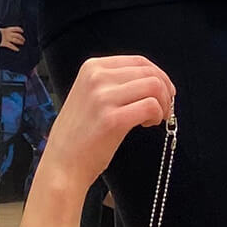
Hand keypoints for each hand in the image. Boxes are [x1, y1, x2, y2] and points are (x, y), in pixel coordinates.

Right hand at [0, 26, 24, 51]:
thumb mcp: (0, 30)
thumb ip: (4, 31)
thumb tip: (7, 31)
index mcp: (7, 29)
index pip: (15, 28)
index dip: (19, 29)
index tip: (22, 31)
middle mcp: (8, 34)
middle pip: (17, 35)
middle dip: (21, 37)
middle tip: (23, 40)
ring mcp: (7, 39)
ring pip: (15, 40)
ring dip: (20, 42)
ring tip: (22, 43)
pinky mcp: (5, 43)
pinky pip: (11, 46)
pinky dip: (14, 48)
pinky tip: (17, 49)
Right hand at [41, 55, 174, 195]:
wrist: (62, 165)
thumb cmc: (80, 134)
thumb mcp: (89, 95)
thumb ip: (114, 83)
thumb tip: (152, 80)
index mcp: (92, 67)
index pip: (138, 60)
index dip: (158, 75)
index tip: (164, 90)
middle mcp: (97, 77)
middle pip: (149, 72)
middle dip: (165, 90)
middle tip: (165, 108)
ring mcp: (103, 97)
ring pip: (154, 86)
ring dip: (163, 103)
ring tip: (154, 118)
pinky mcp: (112, 119)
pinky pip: (150, 106)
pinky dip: (157, 115)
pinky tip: (148, 125)